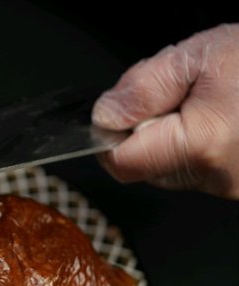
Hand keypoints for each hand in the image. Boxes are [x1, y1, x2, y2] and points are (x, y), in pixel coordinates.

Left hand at [92, 24, 238, 198]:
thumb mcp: (201, 55)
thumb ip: (144, 87)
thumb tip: (104, 115)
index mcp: (201, 144)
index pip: (120, 161)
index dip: (109, 134)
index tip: (120, 110)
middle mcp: (215, 176)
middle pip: (141, 167)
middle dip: (143, 130)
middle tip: (175, 94)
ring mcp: (230, 186)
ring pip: (168, 169)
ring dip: (169, 136)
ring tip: (204, 101)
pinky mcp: (238, 185)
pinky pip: (196, 170)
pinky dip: (195, 144)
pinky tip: (221, 117)